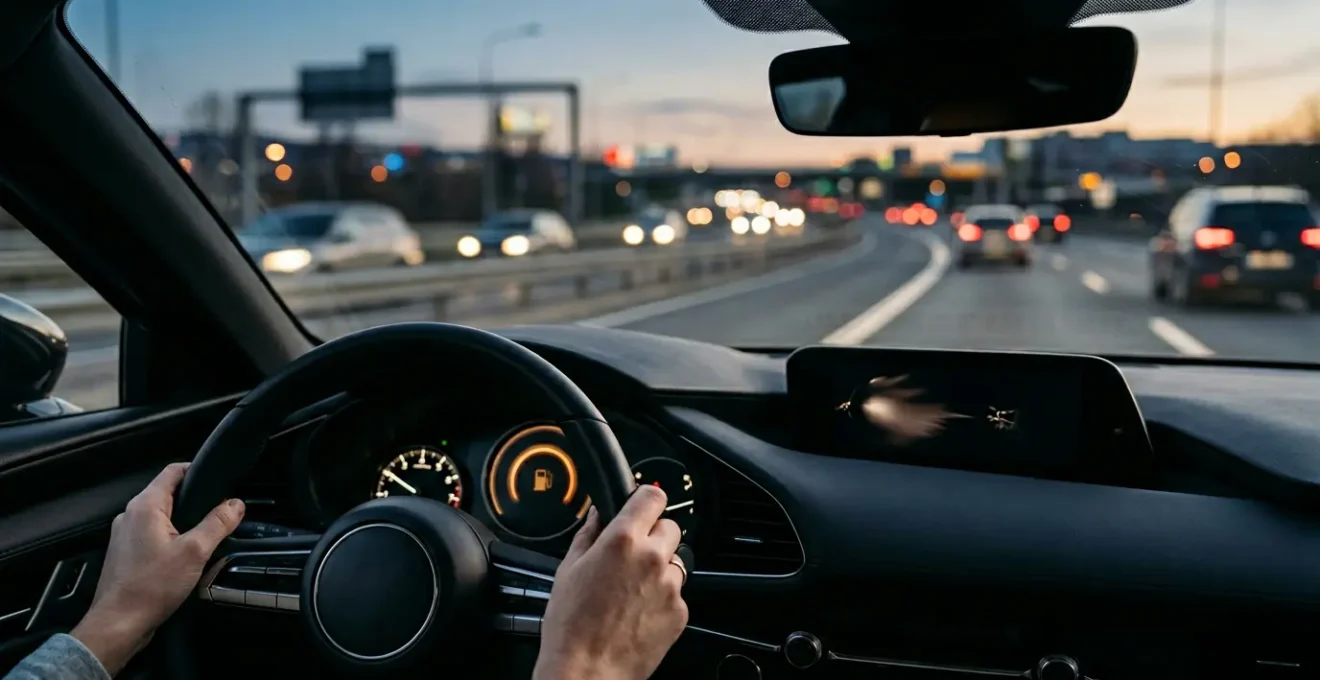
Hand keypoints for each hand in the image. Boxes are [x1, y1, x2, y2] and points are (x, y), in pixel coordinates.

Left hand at [72, 463, 244, 675]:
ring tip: (204, 540)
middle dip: (194, 502)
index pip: (173, 471)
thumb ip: (218, 523)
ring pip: (161, 517)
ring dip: (183, 524)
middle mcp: (130, 515)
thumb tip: (236, 503)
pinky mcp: (125, 554)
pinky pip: (152, 536)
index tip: (219, 480)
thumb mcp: (195, 551)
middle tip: (219, 515)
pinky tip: (183, 559)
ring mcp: (124, 535)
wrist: (119, 624)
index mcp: (145, 506)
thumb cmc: (152, 586)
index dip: (197, 470)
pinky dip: (170, 540)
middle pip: (168, 494)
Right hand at [534, 485, 687, 679]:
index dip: (647, 499)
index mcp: (622, 540)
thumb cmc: (570, 626)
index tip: (642, 506)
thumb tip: (598, 514)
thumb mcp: (568, 569)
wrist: (587, 672)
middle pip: (670, 526)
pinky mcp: (680, 611)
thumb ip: (588, 534)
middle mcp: (651, 558)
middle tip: (633, 554)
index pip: (653, 496)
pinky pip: (676, 593)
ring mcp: (670, 586)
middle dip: (654, 535)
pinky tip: (638, 612)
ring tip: (633, 589)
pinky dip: (662, 598)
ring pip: (675, 560)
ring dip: (659, 567)